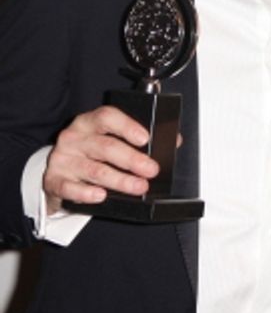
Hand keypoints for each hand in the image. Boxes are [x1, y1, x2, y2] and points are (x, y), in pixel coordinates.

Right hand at [43, 106, 159, 213]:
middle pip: (105, 146)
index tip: (145, 138)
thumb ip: (140, 139)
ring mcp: (62, 159)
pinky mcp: (54, 180)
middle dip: (132, 159)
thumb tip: (174, 141)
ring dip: (120, 180)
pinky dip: (87, 193)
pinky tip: (102, 195)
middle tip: (151, 169)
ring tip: (139, 187)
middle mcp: (74, 138)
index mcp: (89, 122)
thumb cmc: (92, 153)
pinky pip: (71, 188)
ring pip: (94, 170)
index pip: (107, 117)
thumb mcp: (112, 139)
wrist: (59, 173)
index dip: (127, 126)